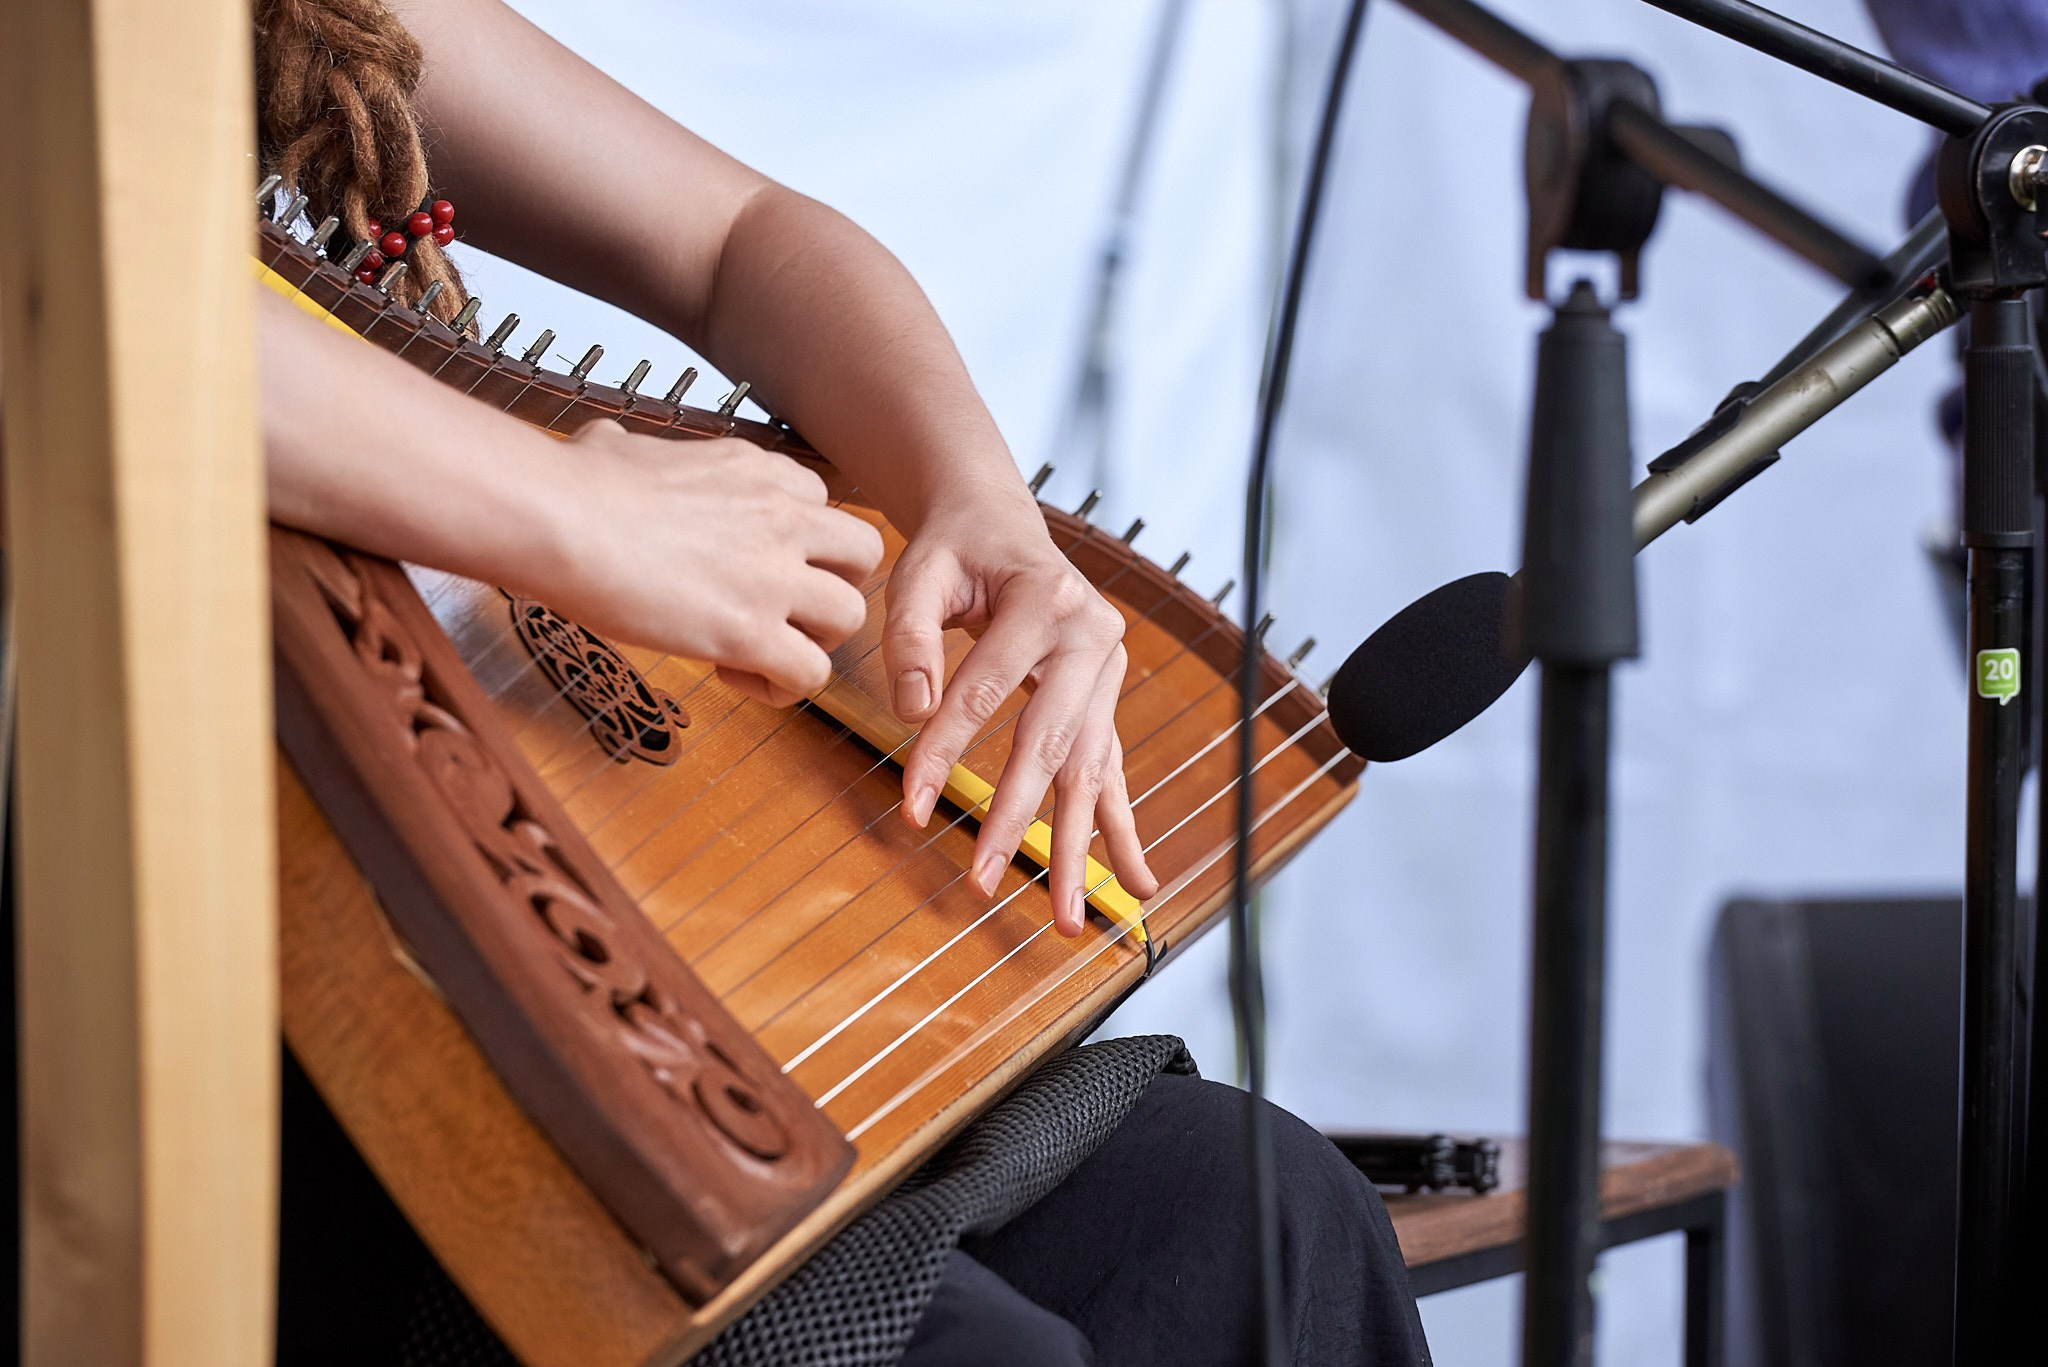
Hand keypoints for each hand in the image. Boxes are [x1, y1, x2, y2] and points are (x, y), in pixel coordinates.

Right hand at [544, 424, 881, 704]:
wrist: (556, 517)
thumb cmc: (572, 483)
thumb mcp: (620, 443)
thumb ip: (637, 450)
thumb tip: (604, 445)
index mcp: (756, 470)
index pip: (822, 505)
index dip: (798, 542)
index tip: (750, 565)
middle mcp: (781, 517)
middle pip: (862, 555)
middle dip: (830, 587)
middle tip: (780, 611)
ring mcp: (773, 575)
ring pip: (850, 618)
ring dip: (812, 641)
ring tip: (758, 651)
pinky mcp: (751, 632)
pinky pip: (812, 675)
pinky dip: (783, 686)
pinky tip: (738, 676)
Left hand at [884, 485, 1159, 934]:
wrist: (1000, 524)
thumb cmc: (955, 549)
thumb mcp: (919, 572)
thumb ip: (912, 636)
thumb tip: (913, 714)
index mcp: (1049, 599)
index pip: (988, 691)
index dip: (947, 750)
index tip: (913, 808)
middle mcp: (1093, 638)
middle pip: (1052, 743)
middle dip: (1018, 819)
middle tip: (985, 881)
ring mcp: (1106, 674)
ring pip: (1090, 771)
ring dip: (1078, 849)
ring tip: (1069, 919)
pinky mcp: (1103, 700)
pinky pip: (1110, 772)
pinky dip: (1120, 830)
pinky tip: (1137, 885)